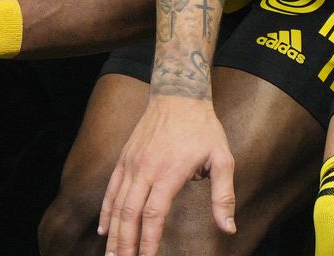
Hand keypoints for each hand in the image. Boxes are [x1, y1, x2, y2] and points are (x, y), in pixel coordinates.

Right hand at [98, 96, 236, 255]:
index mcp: (169, 173)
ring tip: (111, 255)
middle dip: (125, 243)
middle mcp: (145, 170)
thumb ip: (224, 196)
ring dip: (113, 232)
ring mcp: (131, 164)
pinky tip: (105, 229)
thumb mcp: (223, 158)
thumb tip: (229, 228)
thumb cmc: (203, 128)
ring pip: (117, 204)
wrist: (177, 94)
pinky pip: (111, 189)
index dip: (148, 241)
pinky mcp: (125, 159)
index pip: (154, 215)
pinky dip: (106, 211)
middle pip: (129, 214)